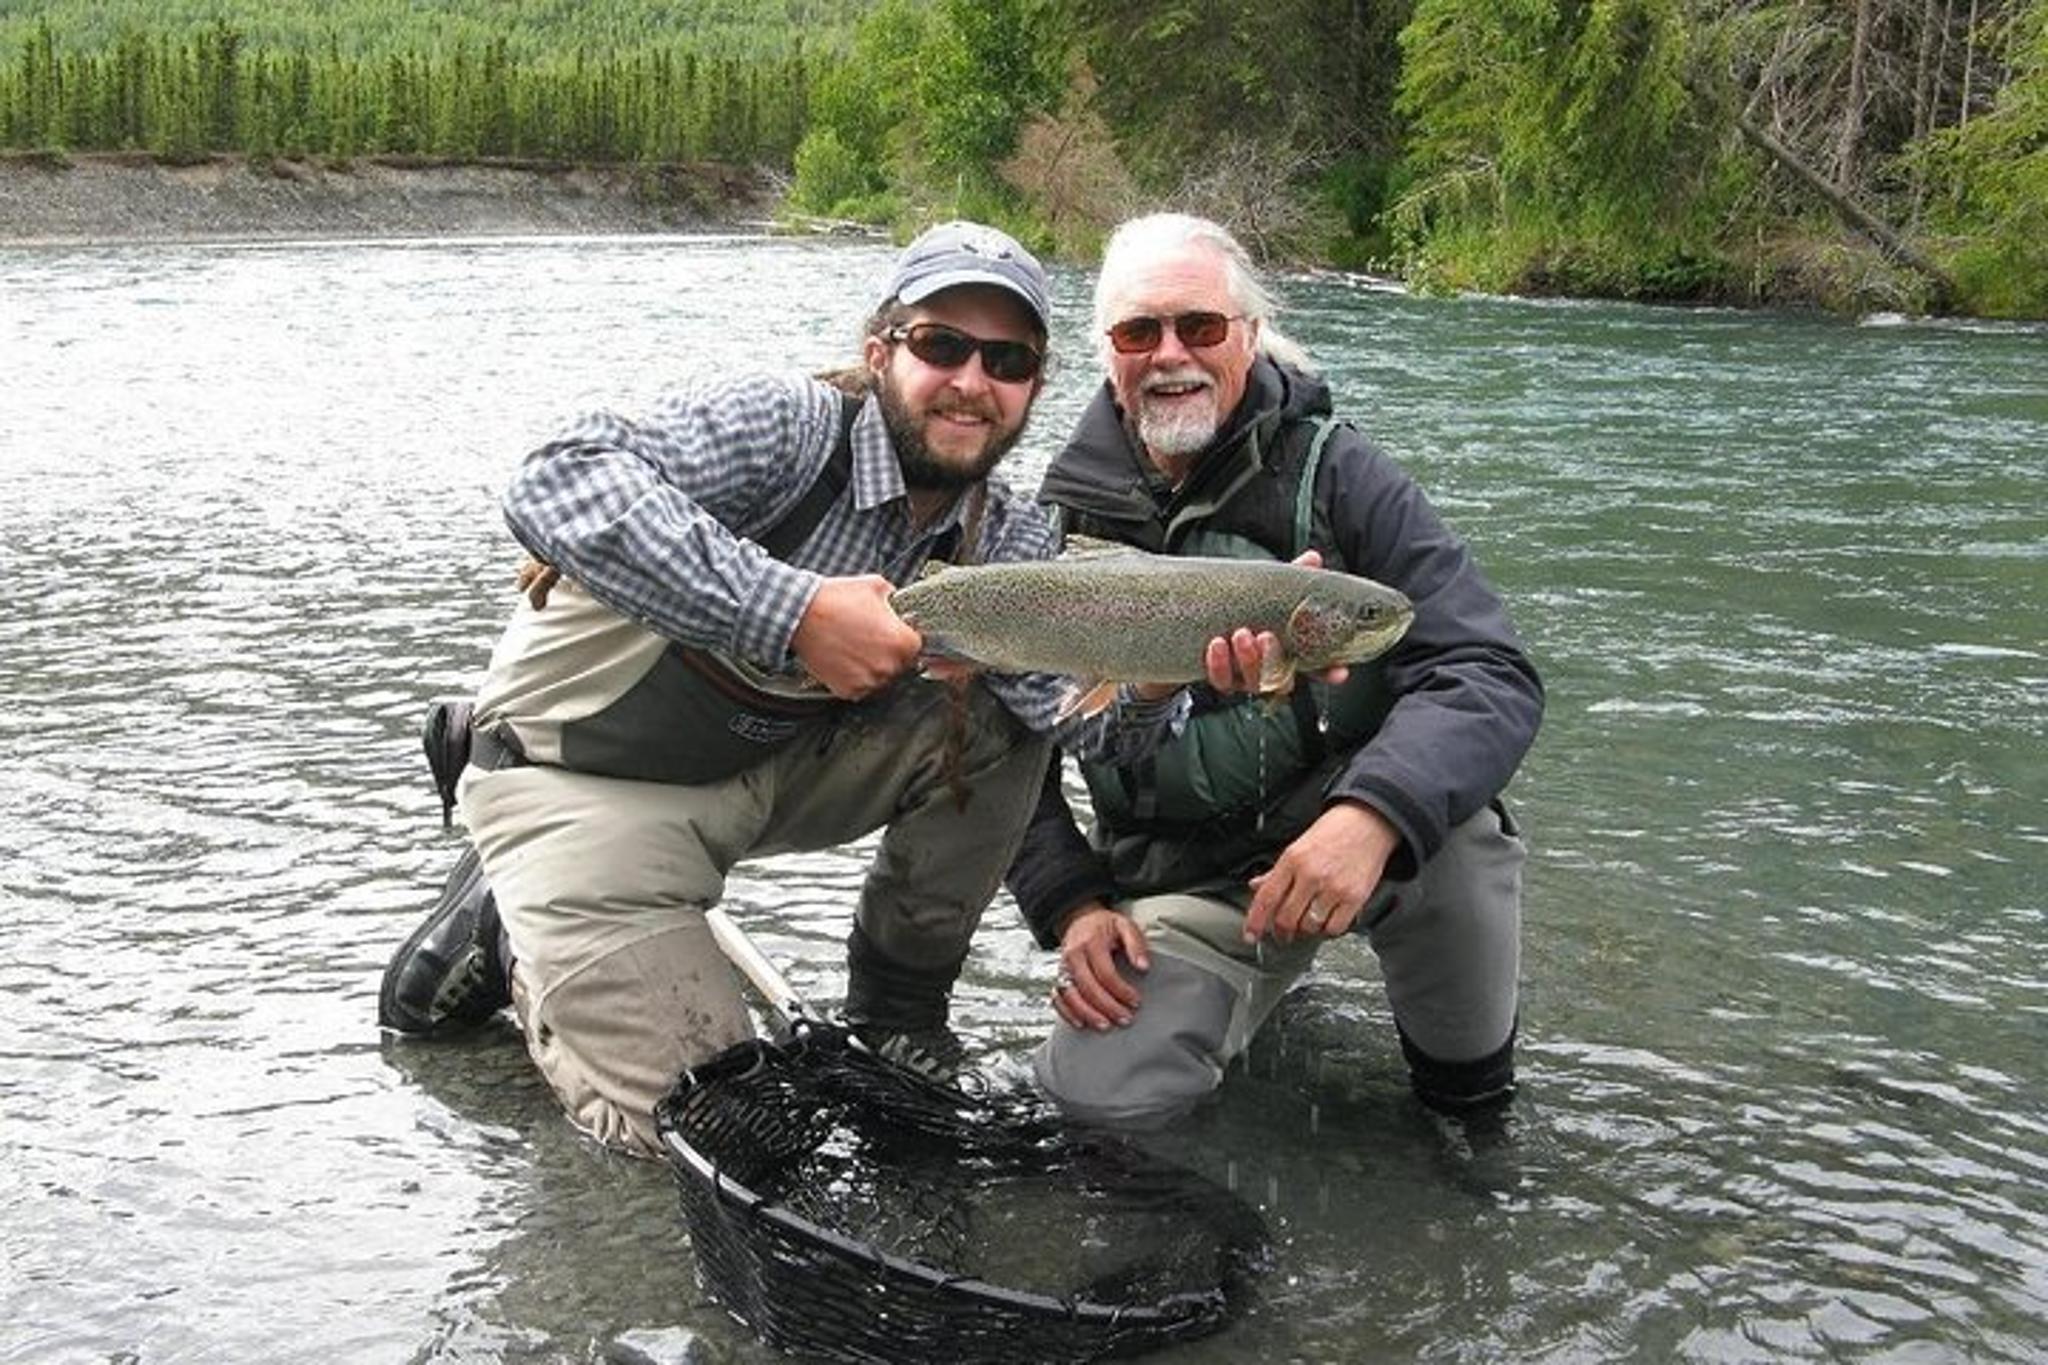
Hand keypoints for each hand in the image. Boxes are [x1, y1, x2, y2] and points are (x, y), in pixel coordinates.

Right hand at [790, 575, 922, 698]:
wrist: (800, 615)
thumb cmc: (836, 600)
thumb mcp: (875, 586)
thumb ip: (895, 597)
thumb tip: (898, 602)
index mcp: (902, 642)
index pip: (916, 646)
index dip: (903, 637)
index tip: (892, 632)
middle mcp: (888, 666)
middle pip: (899, 664)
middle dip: (887, 652)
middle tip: (869, 637)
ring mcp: (868, 681)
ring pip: (880, 677)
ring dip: (871, 665)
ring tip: (854, 646)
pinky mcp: (848, 691)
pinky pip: (860, 686)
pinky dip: (854, 676)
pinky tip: (844, 657)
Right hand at [1051, 902, 1149, 1029]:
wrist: (1080, 919)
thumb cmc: (1105, 926)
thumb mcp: (1125, 926)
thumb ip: (1136, 945)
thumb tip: (1143, 967)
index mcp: (1091, 943)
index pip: (1105, 973)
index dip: (1121, 990)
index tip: (1136, 1002)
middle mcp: (1073, 956)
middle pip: (1088, 987)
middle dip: (1108, 1007)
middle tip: (1125, 1019)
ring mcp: (1062, 967)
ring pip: (1070, 995)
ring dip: (1087, 1013)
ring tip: (1105, 1026)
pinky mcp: (1058, 976)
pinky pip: (1057, 998)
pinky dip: (1067, 1013)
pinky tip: (1081, 1024)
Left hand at [1162, 549, 1352, 699]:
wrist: (1190, 624)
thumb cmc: (1239, 607)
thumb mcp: (1265, 591)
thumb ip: (1290, 578)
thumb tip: (1313, 557)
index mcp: (1286, 651)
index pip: (1315, 667)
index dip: (1328, 672)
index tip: (1340, 672)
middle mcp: (1267, 669)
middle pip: (1281, 679)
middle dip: (1275, 660)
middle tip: (1266, 636)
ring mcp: (1242, 677)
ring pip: (1251, 682)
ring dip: (1247, 660)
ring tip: (1240, 634)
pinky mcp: (1217, 678)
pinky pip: (1220, 680)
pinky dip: (1219, 664)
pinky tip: (1216, 643)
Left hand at [1244, 801, 1400, 943]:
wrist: (1368, 823)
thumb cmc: (1333, 833)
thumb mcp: (1298, 847)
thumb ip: (1277, 871)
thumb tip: (1256, 886)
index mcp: (1293, 860)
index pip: (1266, 898)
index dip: (1255, 922)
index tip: (1251, 935)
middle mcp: (1311, 874)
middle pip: (1286, 919)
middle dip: (1282, 931)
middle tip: (1284, 933)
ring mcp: (1333, 887)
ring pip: (1310, 927)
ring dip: (1306, 929)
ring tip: (1310, 918)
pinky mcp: (1355, 897)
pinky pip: (1335, 928)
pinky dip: (1329, 929)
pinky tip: (1328, 918)